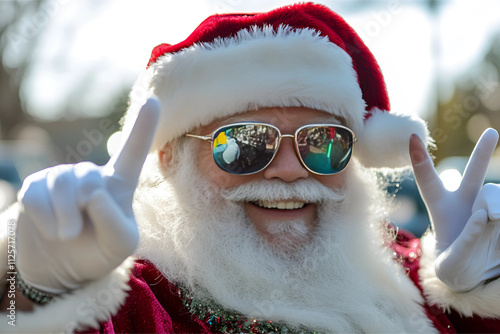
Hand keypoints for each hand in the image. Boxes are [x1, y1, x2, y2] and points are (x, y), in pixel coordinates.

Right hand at [15, 97, 159, 293]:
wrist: (59, 268)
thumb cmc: (98, 252)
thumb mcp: (119, 246)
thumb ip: (116, 223)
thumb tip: (94, 194)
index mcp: (119, 185)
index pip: (132, 153)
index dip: (143, 127)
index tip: (154, 100)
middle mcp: (92, 175)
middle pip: (89, 180)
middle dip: (83, 212)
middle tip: (78, 234)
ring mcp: (62, 177)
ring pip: (62, 185)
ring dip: (64, 220)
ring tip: (66, 235)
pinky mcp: (35, 186)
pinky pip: (35, 196)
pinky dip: (43, 220)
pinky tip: (49, 229)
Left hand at [410, 128, 499, 290]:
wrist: (474, 275)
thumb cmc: (454, 266)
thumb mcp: (449, 265)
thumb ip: (464, 242)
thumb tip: (485, 215)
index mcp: (440, 208)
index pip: (428, 181)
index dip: (420, 160)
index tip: (412, 136)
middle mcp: (465, 202)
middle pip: (474, 173)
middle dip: (482, 153)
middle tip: (492, 133)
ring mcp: (488, 207)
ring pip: (493, 194)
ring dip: (494, 206)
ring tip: (492, 219)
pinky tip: (495, 222)